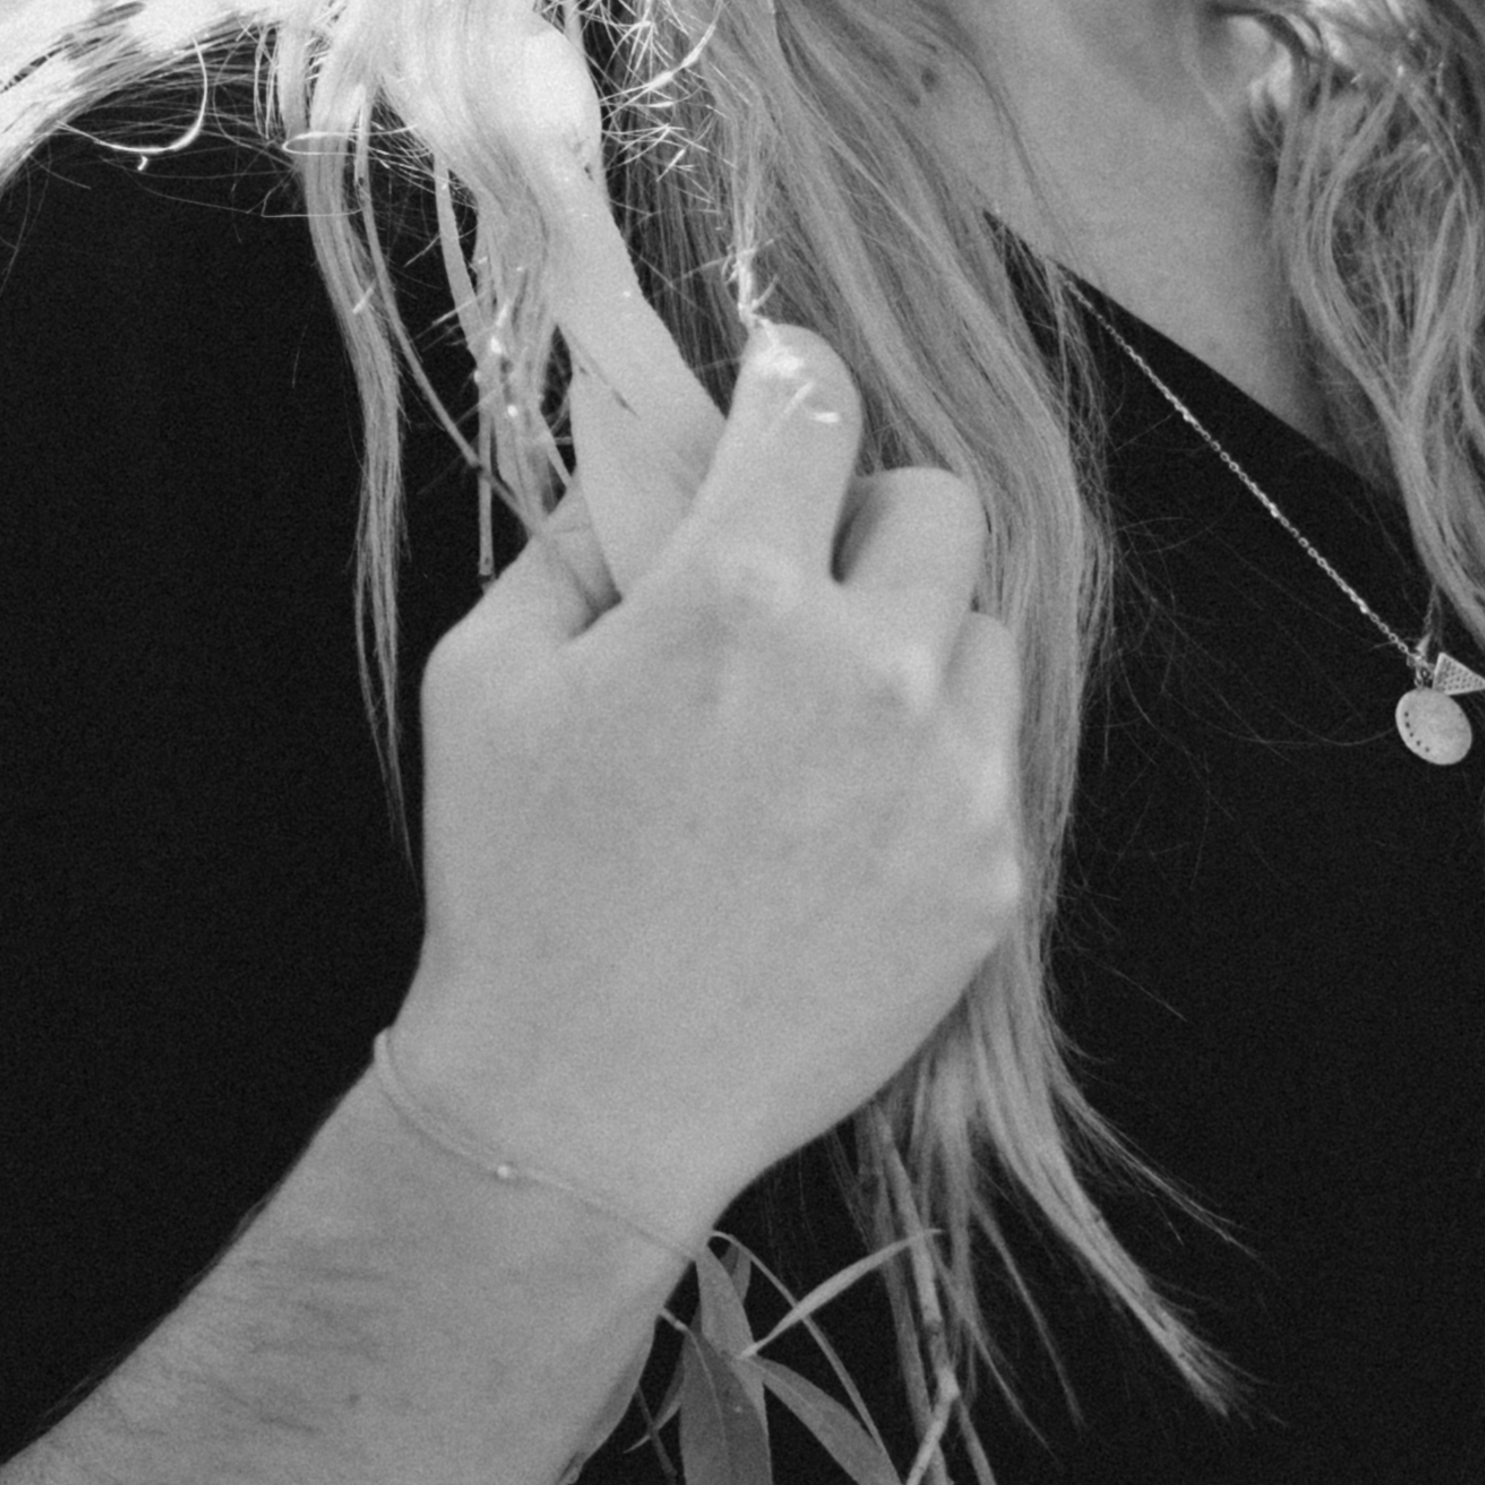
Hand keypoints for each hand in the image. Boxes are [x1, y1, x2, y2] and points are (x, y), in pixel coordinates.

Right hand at [391, 324, 1023, 1240]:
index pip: (818, 402)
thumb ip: (576, 541)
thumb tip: (645, 468)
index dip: (795, 382)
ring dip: (914, 645)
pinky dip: (935, 766)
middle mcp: (867, 667)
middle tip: (804, 580)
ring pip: (983, 633)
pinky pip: (997, 763)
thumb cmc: (516, 884)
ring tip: (825, 721)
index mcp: (735, 593)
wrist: (582, 1102)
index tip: (781, 399)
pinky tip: (845, 826)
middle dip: (867, 518)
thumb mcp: (487, 678)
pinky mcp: (990, 877)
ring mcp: (949, 777)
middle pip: (937, 504)